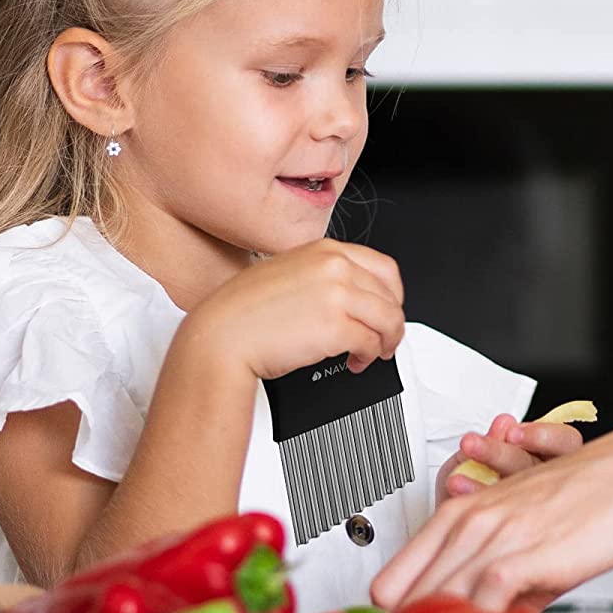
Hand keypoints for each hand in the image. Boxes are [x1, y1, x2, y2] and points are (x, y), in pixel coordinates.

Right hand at [170, 238, 405, 382]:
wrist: (220, 337)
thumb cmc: (243, 313)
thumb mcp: (286, 274)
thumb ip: (322, 276)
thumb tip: (351, 296)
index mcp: (324, 250)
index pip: (382, 267)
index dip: (392, 294)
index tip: (387, 308)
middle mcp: (334, 267)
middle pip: (390, 294)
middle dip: (392, 320)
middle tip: (386, 336)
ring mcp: (337, 294)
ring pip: (389, 318)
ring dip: (386, 340)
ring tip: (373, 353)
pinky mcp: (336, 326)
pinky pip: (371, 342)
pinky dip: (370, 356)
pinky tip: (355, 361)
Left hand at [374, 402, 612, 612]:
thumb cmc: (595, 496)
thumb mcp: (532, 532)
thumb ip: (505, 579)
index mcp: (460, 512)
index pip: (393, 582)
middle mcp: (467, 521)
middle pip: (406, 600)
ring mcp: (491, 538)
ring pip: (436, 605)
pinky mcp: (520, 558)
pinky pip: (480, 609)